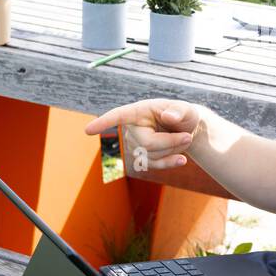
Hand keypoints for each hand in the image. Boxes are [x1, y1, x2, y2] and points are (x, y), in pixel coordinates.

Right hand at [83, 98, 201, 168]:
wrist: (186, 130)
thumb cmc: (183, 115)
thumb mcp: (186, 110)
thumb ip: (179, 111)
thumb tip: (169, 116)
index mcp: (137, 111)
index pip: (118, 116)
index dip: (104, 123)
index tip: (88, 130)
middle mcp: (131, 128)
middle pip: (147, 144)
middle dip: (170, 143)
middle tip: (187, 136)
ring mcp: (134, 144)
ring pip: (151, 156)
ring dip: (172, 151)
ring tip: (184, 139)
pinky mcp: (141, 157)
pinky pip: (153, 165)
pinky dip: (170, 163)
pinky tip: (182, 160)